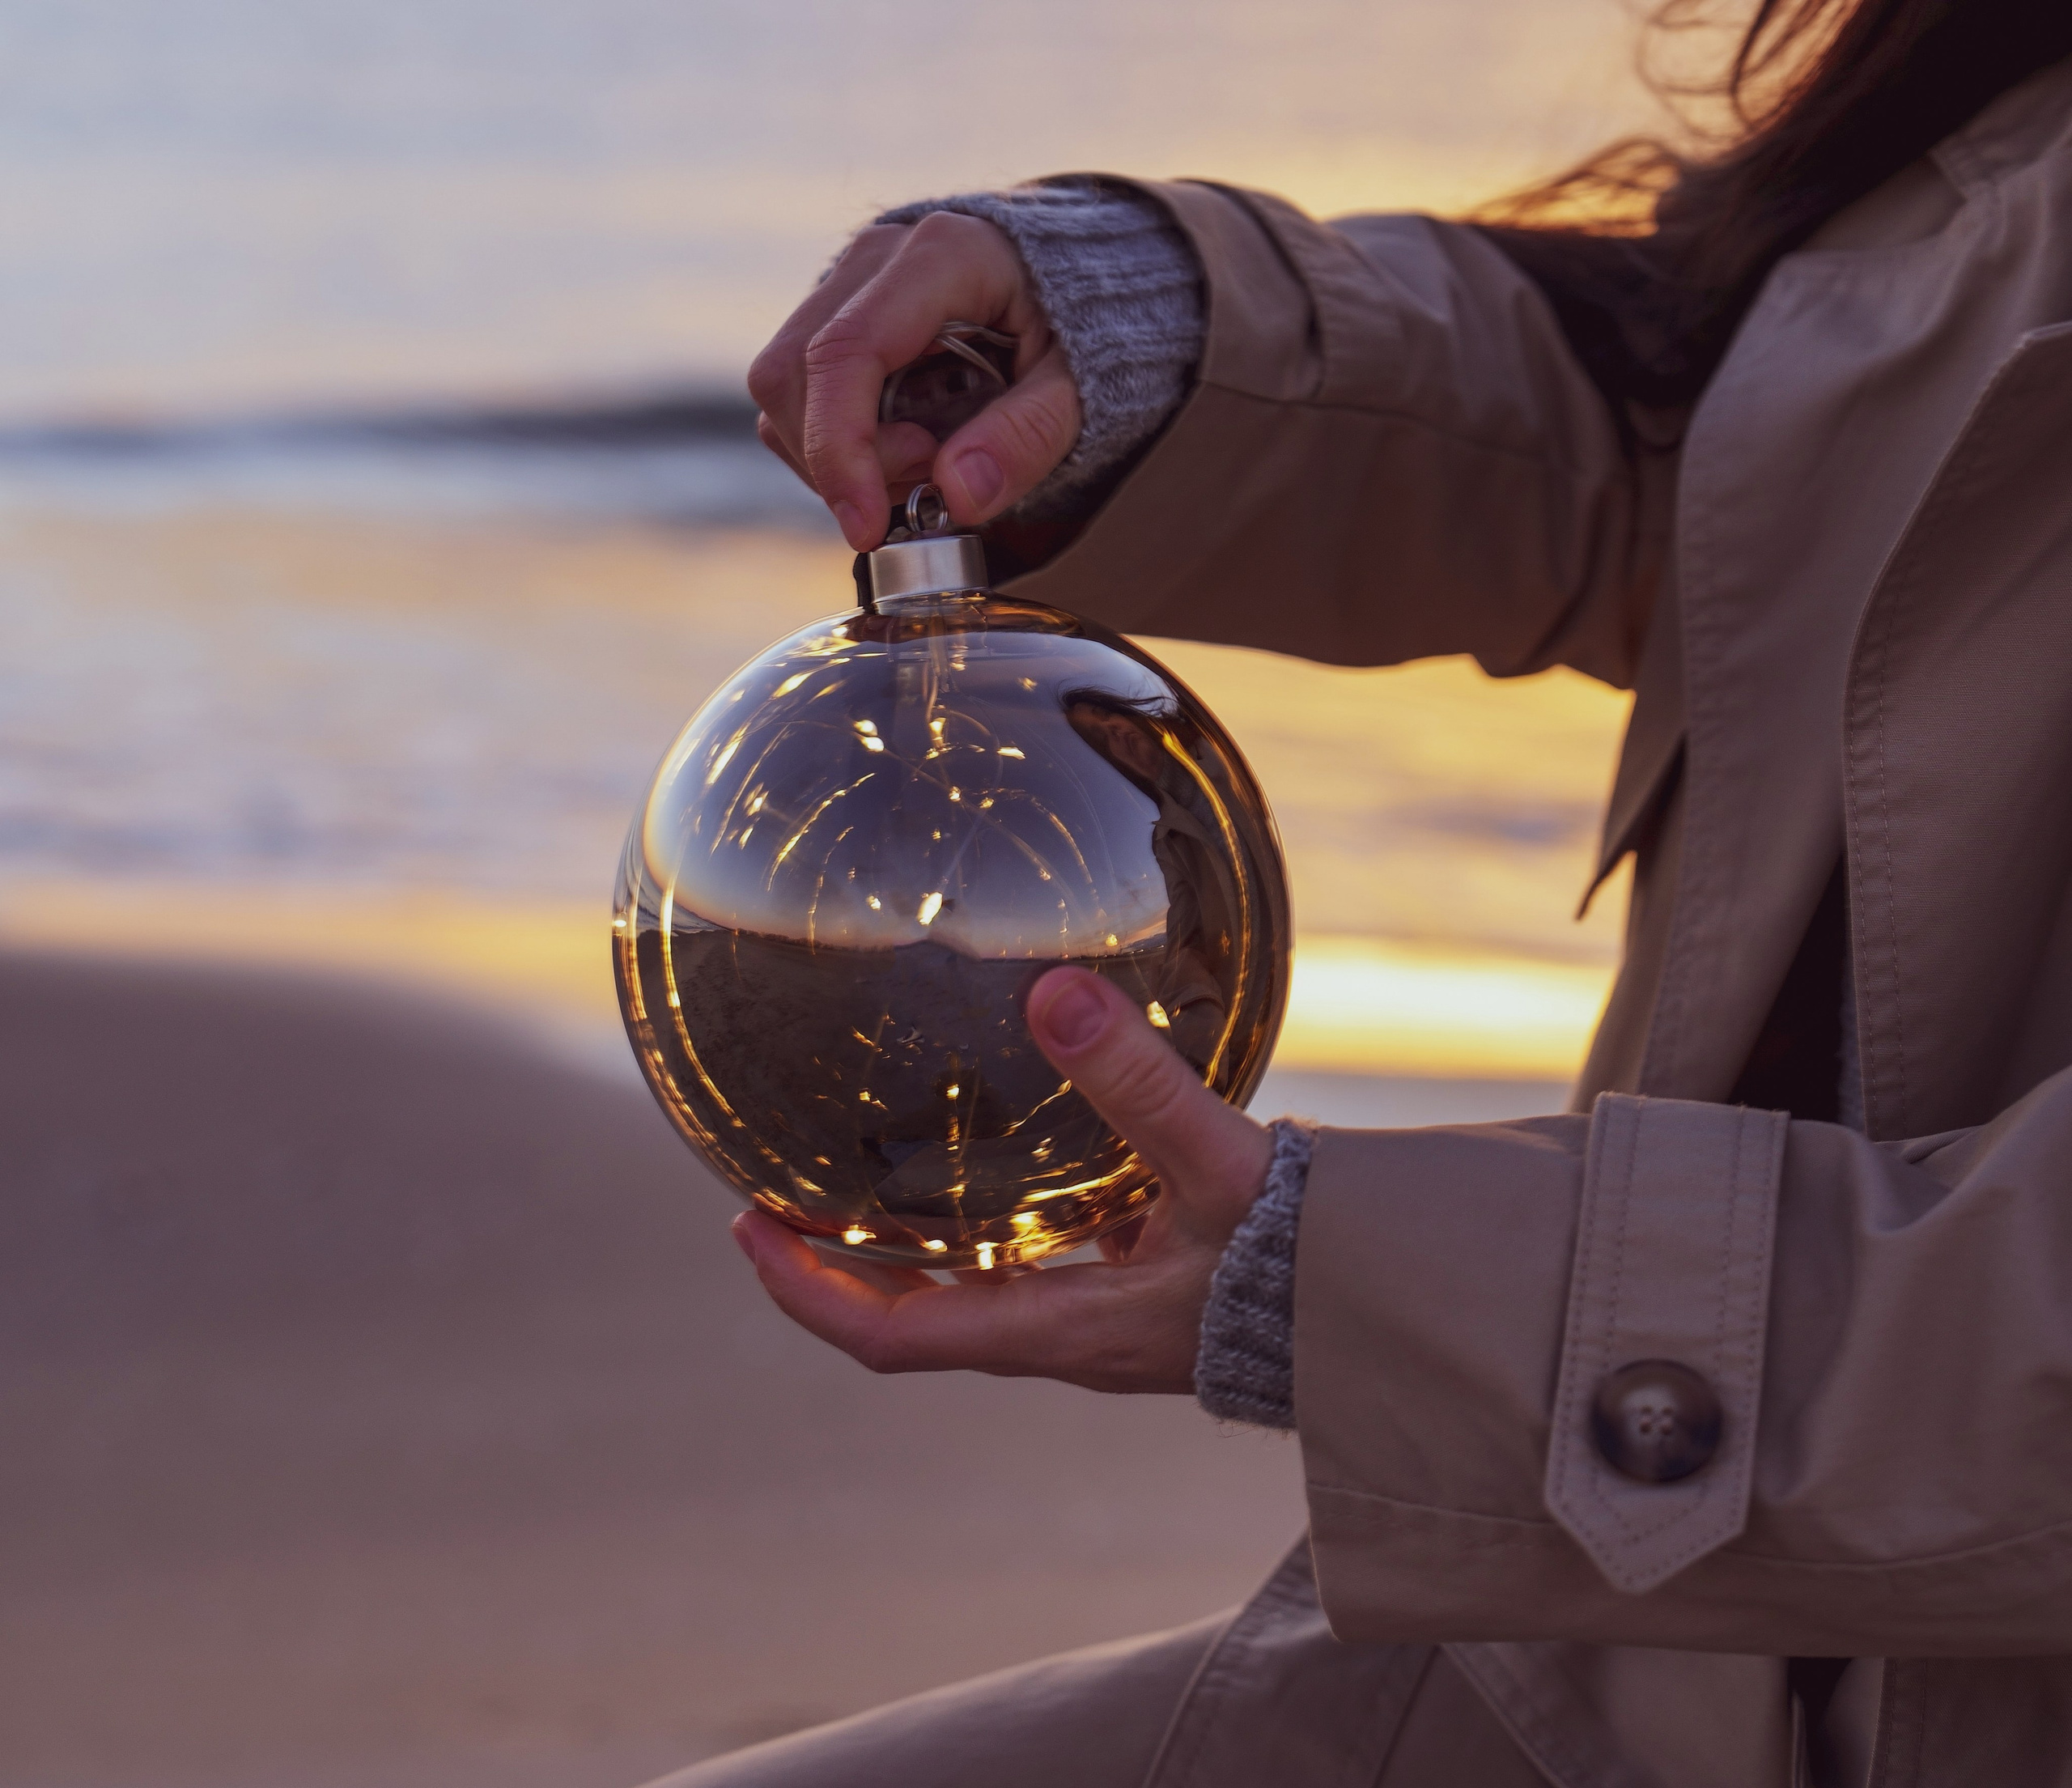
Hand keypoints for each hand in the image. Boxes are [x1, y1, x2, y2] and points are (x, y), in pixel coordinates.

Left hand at [731, 967, 1274, 1393]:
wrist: (1386, 1309)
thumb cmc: (1302, 1260)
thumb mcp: (1214, 1164)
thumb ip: (1137, 1083)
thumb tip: (1047, 996)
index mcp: (1057, 1329)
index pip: (895, 1340)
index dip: (809, 1293)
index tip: (748, 1228)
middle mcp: (1064, 1335)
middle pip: (916, 1317)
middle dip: (838, 1264)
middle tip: (779, 1194)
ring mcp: (1102, 1316)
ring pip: (972, 1288)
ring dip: (908, 1242)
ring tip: (864, 1165)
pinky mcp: (1141, 1287)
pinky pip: (1036, 1257)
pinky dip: (990, 1217)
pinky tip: (1002, 1151)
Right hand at [747, 212, 1082, 549]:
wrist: (1069, 285)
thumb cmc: (1075, 329)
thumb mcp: (1079, 386)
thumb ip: (1026, 435)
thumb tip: (955, 493)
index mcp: (942, 256)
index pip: (847, 352)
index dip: (840, 449)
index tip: (864, 525)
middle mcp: (875, 259)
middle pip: (794, 374)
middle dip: (845, 460)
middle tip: (928, 481)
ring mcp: (843, 284)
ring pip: (782, 390)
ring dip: (838, 457)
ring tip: (925, 460)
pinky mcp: (830, 318)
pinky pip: (797, 397)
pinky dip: (837, 446)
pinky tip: (901, 449)